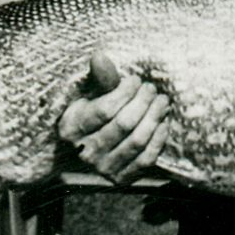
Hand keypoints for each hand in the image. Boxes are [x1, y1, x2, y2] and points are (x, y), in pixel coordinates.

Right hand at [57, 52, 170, 182]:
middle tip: (152, 89)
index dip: (125, 92)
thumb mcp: (92, 94)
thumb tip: (100, 56)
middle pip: (124, 124)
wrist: (93, 148)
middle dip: (143, 102)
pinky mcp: (121, 178)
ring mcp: (103, 168)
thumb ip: (100, 78)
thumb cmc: (94, 113)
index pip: (105, 110)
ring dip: (154, 118)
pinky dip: (158, 140)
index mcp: (70, 128)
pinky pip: (146, 159)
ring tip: (162, 101)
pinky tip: (163, 123)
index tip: (135, 80)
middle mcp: (84, 152)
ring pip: (137, 141)